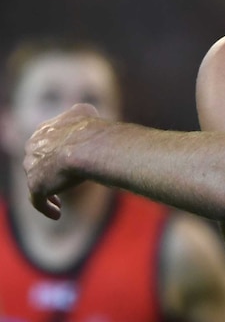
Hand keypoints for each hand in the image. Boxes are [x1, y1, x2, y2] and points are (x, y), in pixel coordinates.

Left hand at [24, 103, 98, 218]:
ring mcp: (32, 167)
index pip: (44, 142)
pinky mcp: (36, 185)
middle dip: (47, 170)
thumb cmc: (91, 130)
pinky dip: (47, 208)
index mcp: (42, 130)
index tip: (65, 161)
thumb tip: (87, 114)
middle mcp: (32, 147)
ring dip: (46, 190)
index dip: (54, 153)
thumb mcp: (86, 112)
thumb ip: (81, 114)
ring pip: (36, 181)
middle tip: (62, 180)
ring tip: (58, 202)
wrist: (87, 146)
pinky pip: (38, 201)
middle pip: (36, 162)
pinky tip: (57, 214)